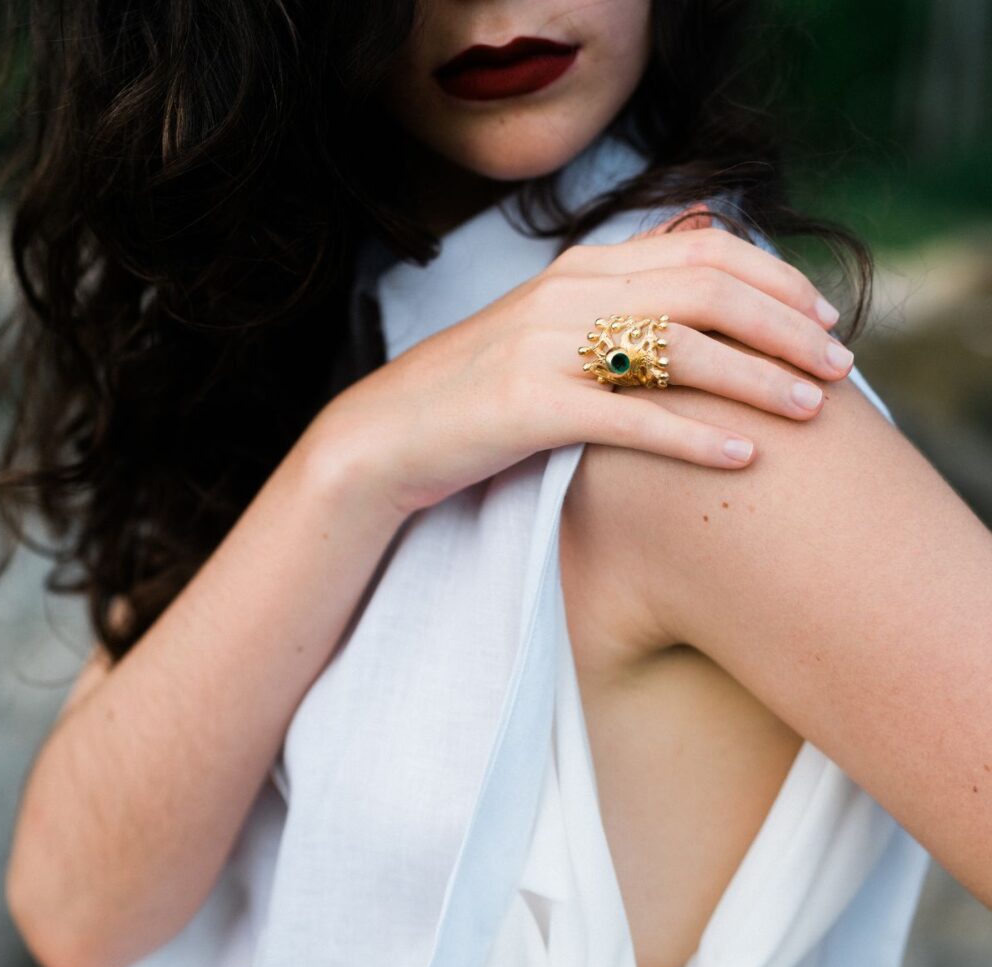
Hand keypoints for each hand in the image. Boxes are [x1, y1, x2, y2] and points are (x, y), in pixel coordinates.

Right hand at [312, 205, 853, 515]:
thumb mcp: (551, 332)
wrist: (389, 434)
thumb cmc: (481, 392)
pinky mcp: (530, 406)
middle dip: (787, 327)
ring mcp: (547, 346)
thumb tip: (698, 299)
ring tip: (814, 411)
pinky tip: (745, 456)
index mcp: (581, 268)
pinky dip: (698, 437)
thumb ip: (617, 309)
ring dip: (759, 379)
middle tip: (839, 367)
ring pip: (681, 350)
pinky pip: (634, 418)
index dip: (776, 279)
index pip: (704, 249)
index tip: (821, 319)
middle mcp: (570, 293)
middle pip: (708, 291)